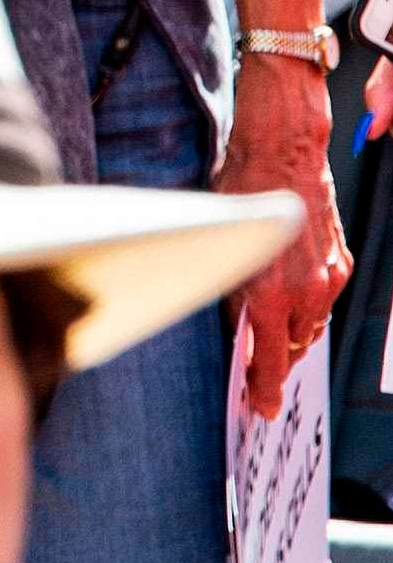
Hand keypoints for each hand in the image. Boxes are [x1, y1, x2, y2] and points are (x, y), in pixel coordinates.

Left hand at [222, 55, 347, 416]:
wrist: (280, 152)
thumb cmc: (240, 191)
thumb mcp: (223, 253)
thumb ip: (234, 296)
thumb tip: (237, 327)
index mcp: (269, 295)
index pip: (268, 359)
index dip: (264, 389)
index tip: (261, 409)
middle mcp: (305, 292)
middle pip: (291, 348)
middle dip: (275, 363)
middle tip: (260, 379)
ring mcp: (328, 279)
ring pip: (310, 327)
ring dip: (291, 337)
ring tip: (272, 343)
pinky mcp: (340, 263)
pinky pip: (323, 302)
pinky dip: (306, 310)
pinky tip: (291, 305)